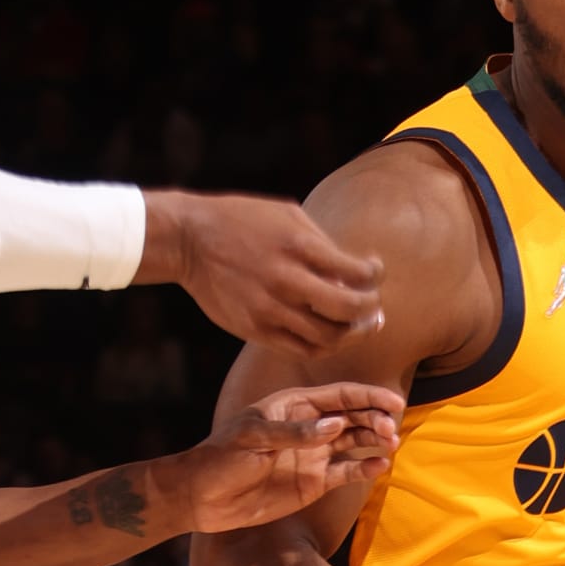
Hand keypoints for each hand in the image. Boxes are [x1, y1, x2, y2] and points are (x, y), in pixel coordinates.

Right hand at [142, 191, 385, 356]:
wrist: (189, 240)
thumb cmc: (242, 221)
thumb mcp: (287, 216)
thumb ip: (322, 244)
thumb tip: (354, 274)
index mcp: (299, 246)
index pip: (357, 272)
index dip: (375, 275)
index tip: (374, 271)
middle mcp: (287, 280)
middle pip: (348, 310)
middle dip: (370, 309)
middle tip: (373, 307)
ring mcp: (270, 309)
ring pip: (328, 337)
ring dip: (351, 333)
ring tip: (358, 325)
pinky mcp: (255, 329)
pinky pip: (302, 350)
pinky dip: (324, 346)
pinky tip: (329, 334)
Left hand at [184, 384, 403, 528]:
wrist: (203, 497)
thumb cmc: (221, 458)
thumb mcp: (253, 439)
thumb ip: (294, 433)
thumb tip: (335, 426)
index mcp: (294, 406)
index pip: (339, 396)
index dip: (368, 397)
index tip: (393, 401)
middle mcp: (310, 427)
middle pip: (353, 416)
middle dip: (376, 419)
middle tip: (390, 429)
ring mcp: (314, 455)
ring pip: (355, 442)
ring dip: (375, 441)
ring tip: (391, 444)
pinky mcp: (315, 482)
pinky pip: (347, 472)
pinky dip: (365, 468)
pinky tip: (380, 466)